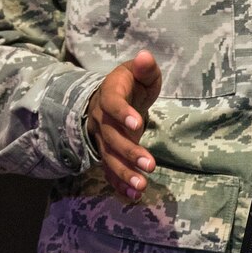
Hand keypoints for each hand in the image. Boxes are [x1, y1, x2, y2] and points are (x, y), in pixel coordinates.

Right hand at [87, 50, 162, 199]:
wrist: (109, 98)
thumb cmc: (130, 84)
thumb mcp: (138, 72)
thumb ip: (145, 68)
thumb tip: (146, 57)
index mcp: (108, 95)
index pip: (112, 103)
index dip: (123, 113)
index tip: (138, 123)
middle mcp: (101, 118)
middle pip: (111, 137)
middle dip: (129, 151)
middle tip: (150, 164)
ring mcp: (101, 138)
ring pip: (108, 157)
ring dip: (123, 172)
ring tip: (141, 186)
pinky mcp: (106, 152)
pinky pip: (109, 169)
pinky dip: (119, 183)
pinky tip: (133, 195)